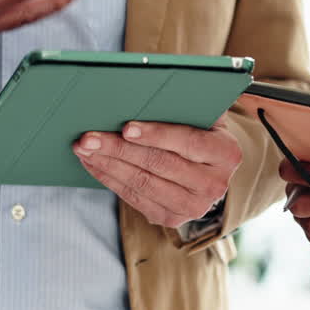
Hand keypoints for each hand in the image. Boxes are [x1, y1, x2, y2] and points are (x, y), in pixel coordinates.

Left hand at [73, 120, 241, 229]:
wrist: (210, 168)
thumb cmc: (200, 130)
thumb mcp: (203, 114)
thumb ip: (185, 104)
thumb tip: (142, 90)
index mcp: (226, 154)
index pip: (189, 142)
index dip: (157, 135)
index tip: (126, 127)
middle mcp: (214, 185)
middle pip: (159, 164)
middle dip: (119, 149)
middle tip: (89, 137)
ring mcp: (193, 206)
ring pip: (142, 183)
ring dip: (108, 164)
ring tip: (84, 148)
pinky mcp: (171, 218)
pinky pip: (134, 197)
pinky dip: (109, 178)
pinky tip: (92, 163)